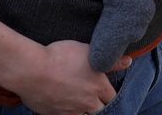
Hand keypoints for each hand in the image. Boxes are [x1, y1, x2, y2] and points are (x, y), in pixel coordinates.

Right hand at [8, 40, 129, 114]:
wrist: (32, 70)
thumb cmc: (61, 56)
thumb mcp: (89, 52)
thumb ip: (112, 61)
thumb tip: (129, 61)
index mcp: (98, 87)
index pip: (112, 97)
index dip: (109, 93)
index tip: (105, 90)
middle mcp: (88, 102)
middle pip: (100, 110)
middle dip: (99, 105)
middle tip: (94, 98)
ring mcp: (71, 111)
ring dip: (84, 111)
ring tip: (80, 102)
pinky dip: (68, 112)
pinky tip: (65, 105)